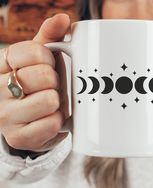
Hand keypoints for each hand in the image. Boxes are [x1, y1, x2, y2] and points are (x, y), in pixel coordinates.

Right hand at [0, 14, 70, 152]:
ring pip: (49, 100)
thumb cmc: (39, 84)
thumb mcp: (41, 59)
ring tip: (50, 103)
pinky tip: (49, 119)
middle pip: (44, 76)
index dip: (50, 59)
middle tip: (51, 87)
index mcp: (4, 64)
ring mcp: (6, 115)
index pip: (35, 52)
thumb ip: (50, 37)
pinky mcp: (18, 137)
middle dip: (55, 81)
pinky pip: (51, 124)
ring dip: (57, 102)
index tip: (47, 66)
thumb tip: (62, 19)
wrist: (31, 119)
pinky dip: (57, 121)